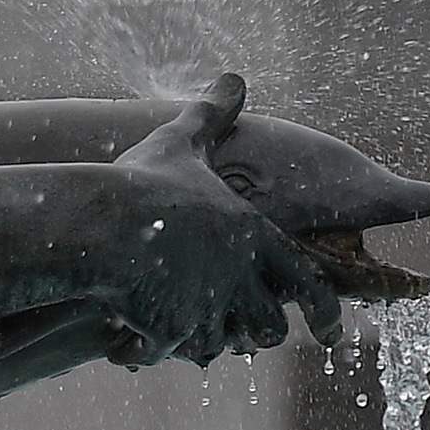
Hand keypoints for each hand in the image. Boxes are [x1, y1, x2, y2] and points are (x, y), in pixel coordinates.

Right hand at [98, 75, 351, 365]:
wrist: (97, 223)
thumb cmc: (140, 182)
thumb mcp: (181, 143)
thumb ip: (211, 116)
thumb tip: (231, 78)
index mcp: (254, 236)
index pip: (311, 286)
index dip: (325, 314)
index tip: (332, 333)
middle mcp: (241, 276)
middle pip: (269, 328)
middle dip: (251, 331)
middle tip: (229, 328)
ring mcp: (208, 307)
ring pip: (219, 343)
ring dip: (197, 339)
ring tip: (169, 323)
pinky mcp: (172, 329)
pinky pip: (166, 352)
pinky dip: (148, 349)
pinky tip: (128, 340)